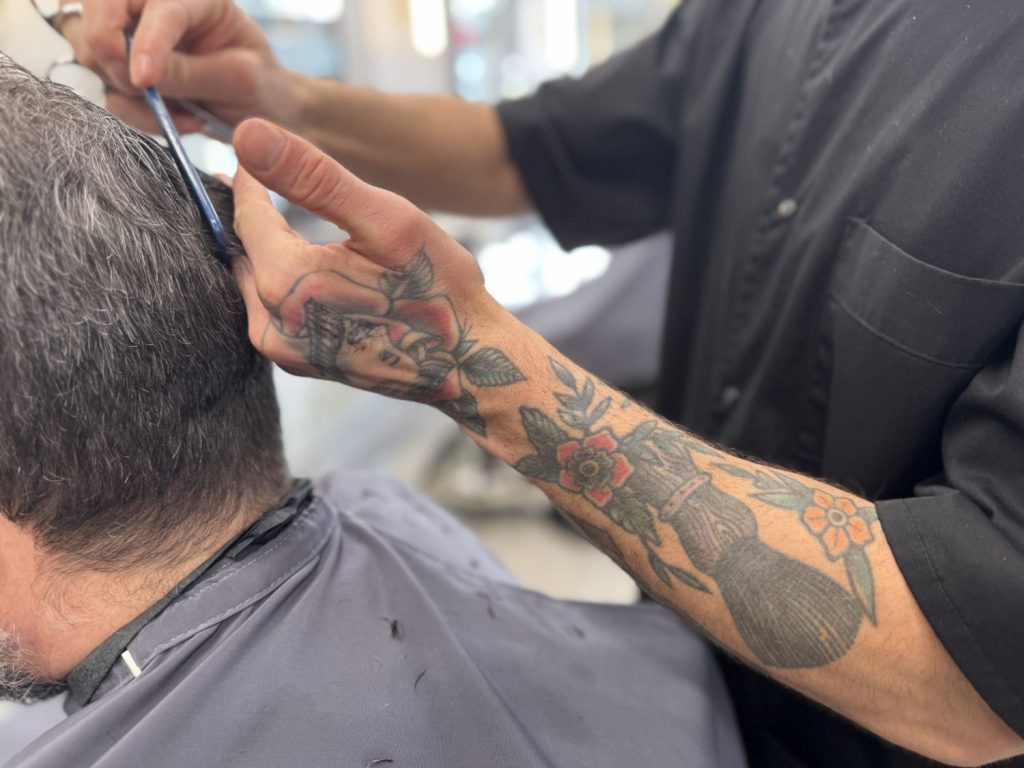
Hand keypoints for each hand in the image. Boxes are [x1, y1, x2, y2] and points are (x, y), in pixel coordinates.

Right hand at [61, 0, 299, 132]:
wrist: (259, 105)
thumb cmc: (258, 83)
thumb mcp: (238, 79)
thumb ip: (191, 73)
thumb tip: (141, 77)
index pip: (159, 7)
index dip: (146, 41)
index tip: (144, 79)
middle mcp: (154, 5)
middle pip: (97, 5)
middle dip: (107, 48)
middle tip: (141, 85)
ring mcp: (132, 34)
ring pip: (87, 45)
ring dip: (121, 85)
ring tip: (174, 109)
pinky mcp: (123, 67)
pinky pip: (105, 88)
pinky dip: (132, 111)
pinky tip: (172, 117)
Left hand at [231, 120, 524, 435]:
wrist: (468, 361)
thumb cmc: (438, 289)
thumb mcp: (386, 220)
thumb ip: (313, 177)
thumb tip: (246, 133)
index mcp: (285, 282)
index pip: (246, 213)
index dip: (252, 178)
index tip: (256, 153)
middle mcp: (269, 324)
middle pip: (244, 249)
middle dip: (255, 215)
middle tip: (265, 182)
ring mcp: (282, 350)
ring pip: (256, 279)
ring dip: (267, 249)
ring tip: (288, 221)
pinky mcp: (297, 362)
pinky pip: (272, 308)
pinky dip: (284, 281)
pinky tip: (316, 268)